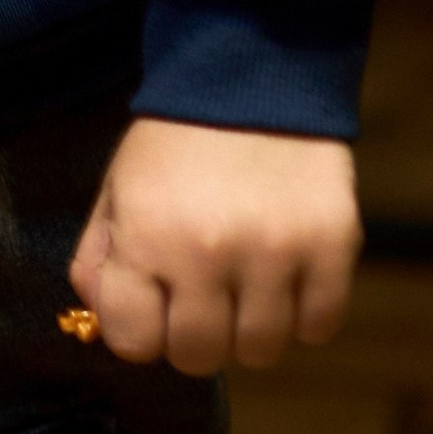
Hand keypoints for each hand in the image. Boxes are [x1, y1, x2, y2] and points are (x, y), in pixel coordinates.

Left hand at [70, 119, 359, 374]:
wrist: (252, 75)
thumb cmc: (176, 144)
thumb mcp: (118, 190)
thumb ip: (100, 262)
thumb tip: (105, 328)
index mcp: (145, 234)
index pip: (134, 343)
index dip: (142, 329)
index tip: (155, 304)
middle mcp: (208, 250)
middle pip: (199, 357)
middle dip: (196, 335)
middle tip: (203, 296)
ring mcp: (275, 251)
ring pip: (262, 352)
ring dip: (251, 327)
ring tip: (246, 280)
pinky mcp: (332, 246)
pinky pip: (318, 327)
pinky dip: (304, 313)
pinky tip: (287, 272)